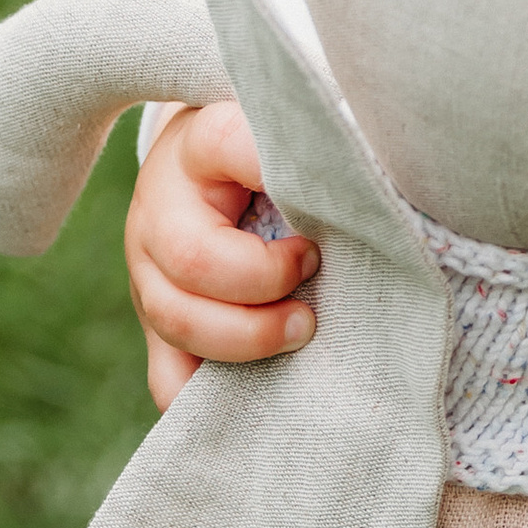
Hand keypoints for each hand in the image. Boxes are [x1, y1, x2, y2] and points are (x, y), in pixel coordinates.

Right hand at [125, 101, 318, 412]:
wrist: (203, 167)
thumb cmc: (265, 151)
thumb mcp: (283, 133)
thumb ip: (315, 151)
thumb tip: (379, 179)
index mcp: (200, 145)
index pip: (226, 144)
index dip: (278, 177)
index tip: (324, 197)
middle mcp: (162, 208)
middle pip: (192, 259)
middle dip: (264, 282)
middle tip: (315, 271)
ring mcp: (148, 269)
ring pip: (174, 319)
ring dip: (247, 338)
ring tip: (303, 328)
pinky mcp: (155, 320)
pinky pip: (167, 375)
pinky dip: (208, 393)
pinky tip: (257, 393)